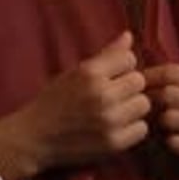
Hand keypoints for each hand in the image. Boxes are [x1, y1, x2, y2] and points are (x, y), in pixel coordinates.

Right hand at [14, 31, 149, 172]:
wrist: (35, 137)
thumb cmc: (54, 101)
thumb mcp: (75, 72)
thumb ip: (105, 55)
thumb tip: (129, 36)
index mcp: (89, 73)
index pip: (129, 58)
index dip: (122, 67)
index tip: (111, 77)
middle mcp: (101, 94)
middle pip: (139, 81)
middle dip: (129, 87)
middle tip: (113, 95)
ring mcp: (109, 120)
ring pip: (143, 104)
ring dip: (132, 107)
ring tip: (115, 111)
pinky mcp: (113, 143)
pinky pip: (142, 129)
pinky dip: (132, 129)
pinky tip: (116, 127)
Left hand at [143, 64, 178, 179]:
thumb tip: (140, 72)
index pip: (172, 72)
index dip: (148, 78)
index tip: (133, 88)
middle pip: (169, 93)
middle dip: (149, 102)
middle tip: (137, 111)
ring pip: (170, 118)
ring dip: (155, 124)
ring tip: (151, 128)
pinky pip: (177, 143)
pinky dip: (165, 143)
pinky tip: (165, 144)